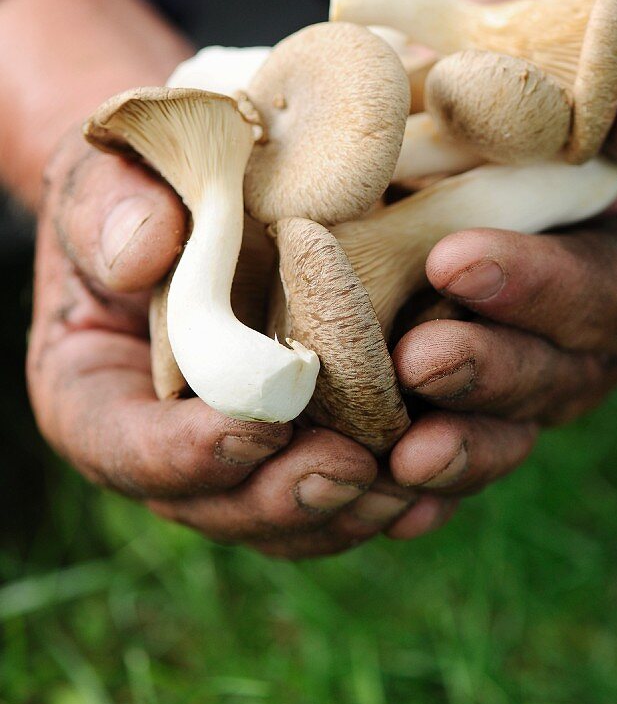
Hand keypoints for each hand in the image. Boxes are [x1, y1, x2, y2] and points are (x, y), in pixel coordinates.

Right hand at [26, 130, 457, 557]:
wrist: (201, 200)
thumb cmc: (142, 188)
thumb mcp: (105, 183)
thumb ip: (108, 213)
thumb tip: (145, 251)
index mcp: (95, 399)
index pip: (124, 449)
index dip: (184, 453)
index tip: (252, 428)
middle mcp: (168, 451)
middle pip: (217, 506)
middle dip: (284, 495)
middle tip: (347, 467)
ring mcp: (239, 465)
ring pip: (290, 520)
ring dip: (349, 509)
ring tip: (407, 481)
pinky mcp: (304, 453)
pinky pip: (343, 498)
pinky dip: (390, 496)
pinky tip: (434, 479)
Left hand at [379, 43, 616, 508]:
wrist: (471, 143)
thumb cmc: (539, 107)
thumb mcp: (601, 79)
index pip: (601, 288)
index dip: (537, 283)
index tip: (453, 261)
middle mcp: (587, 345)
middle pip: (552, 375)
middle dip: (488, 371)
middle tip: (418, 360)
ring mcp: (529, 391)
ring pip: (505, 434)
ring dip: (460, 447)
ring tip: (404, 455)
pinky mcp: (471, 417)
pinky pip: (457, 461)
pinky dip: (429, 494)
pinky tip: (394, 507)